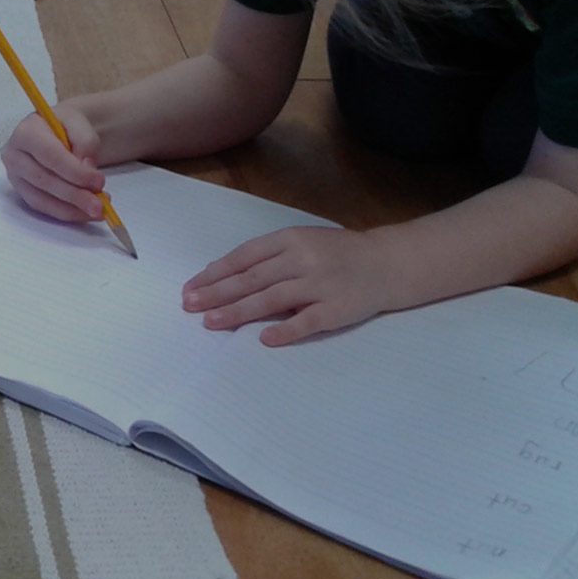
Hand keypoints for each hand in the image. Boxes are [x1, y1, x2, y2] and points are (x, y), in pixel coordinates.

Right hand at [1, 108, 104, 221]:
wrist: (56, 132)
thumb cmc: (66, 126)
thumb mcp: (80, 124)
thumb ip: (85, 143)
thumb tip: (86, 170)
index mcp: (26, 132)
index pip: (50, 155)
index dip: (74, 172)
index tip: (99, 182)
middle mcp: (14, 155)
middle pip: (43, 180)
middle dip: (74, 195)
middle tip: (100, 205)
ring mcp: (15, 176)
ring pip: (41, 199)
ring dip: (71, 209)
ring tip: (96, 211)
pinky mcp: (21, 192)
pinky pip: (43, 208)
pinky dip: (66, 213)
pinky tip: (84, 213)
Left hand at [182, 226, 400, 345]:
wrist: (388, 263)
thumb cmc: (337, 254)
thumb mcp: (301, 243)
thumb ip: (265, 256)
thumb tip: (219, 272)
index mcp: (290, 239)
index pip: (244, 257)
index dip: (215, 273)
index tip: (190, 288)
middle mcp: (302, 259)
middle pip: (252, 278)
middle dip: (217, 293)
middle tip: (189, 306)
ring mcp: (320, 284)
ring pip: (272, 299)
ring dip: (239, 312)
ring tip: (212, 323)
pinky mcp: (337, 309)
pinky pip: (307, 321)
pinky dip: (285, 330)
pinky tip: (264, 339)